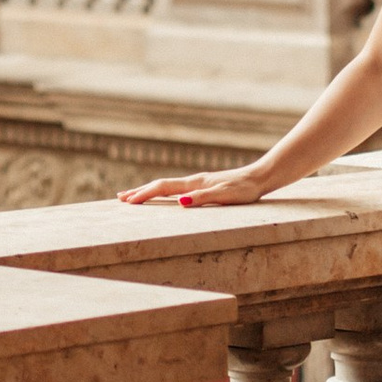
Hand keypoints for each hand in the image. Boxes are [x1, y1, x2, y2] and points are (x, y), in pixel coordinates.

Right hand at [117, 164, 281, 206]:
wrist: (260, 178)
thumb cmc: (244, 190)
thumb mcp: (224, 195)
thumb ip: (202, 198)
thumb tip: (179, 202)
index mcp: (194, 184)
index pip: (163, 188)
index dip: (144, 194)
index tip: (127, 201)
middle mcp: (193, 181)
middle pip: (161, 185)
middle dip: (140, 192)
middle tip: (121, 198)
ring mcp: (198, 183)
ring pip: (168, 187)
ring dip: (150, 192)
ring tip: (136, 197)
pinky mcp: (205, 186)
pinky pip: (177, 190)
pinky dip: (164, 193)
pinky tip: (166, 197)